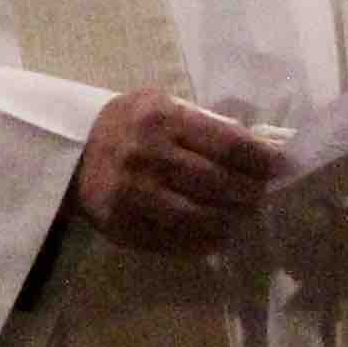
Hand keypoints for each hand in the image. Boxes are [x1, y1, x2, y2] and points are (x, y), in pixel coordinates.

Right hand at [72, 89, 282, 255]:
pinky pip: (173, 241)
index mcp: (161, 119)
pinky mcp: (123, 226)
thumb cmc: (126, 124)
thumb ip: (203, 124)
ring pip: (199, 218)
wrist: (68, 152)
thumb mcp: (160, 105)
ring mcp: (133, 196)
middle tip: (264, 195)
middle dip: (250, 192)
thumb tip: (257, 148)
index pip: (227, 145)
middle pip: (217, 183)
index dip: (260, 160)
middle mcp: (147, 157)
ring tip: (243, 216)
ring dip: (231, 220)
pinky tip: (218, 235)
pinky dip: (203, 241)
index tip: (279, 167)